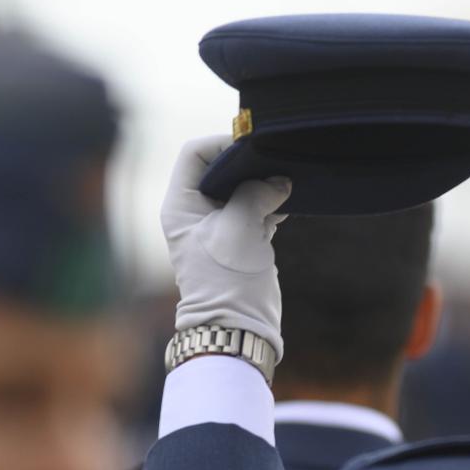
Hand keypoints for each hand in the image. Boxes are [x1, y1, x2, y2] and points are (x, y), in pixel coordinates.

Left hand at [161, 136, 290, 357]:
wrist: (238, 326)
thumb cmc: (227, 279)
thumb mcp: (239, 227)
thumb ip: (256, 193)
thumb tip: (279, 179)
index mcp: (181, 204)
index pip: (195, 154)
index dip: (222, 144)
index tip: (253, 148)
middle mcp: (196, 210)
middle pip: (221, 167)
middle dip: (249, 163)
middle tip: (275, 161)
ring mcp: (219, 224)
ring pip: (242, 186)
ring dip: (264, 182)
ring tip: (286, 181)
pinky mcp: (241, 237)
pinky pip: (257, 205)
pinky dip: (272, 200)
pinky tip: (289, 200)